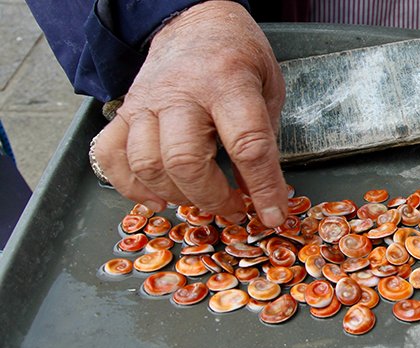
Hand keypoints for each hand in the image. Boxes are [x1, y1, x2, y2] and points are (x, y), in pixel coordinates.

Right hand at [92, 0, 287, 226]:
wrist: (194, 24)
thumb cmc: (237, 57)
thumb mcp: (268, 90)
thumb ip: (263, 139)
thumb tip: (259, 193)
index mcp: (228, 83)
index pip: (247, 145)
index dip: (262, 188)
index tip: (273, 215)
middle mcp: (182, 93)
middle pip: (185, 160)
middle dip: (213, 197)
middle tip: (234, 208)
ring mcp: (147, 102)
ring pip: (147, 164)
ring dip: (177, 195)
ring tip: (202, 201)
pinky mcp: (125, 112)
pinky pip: (111, 156)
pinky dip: (130, 187)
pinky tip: (158, 198)